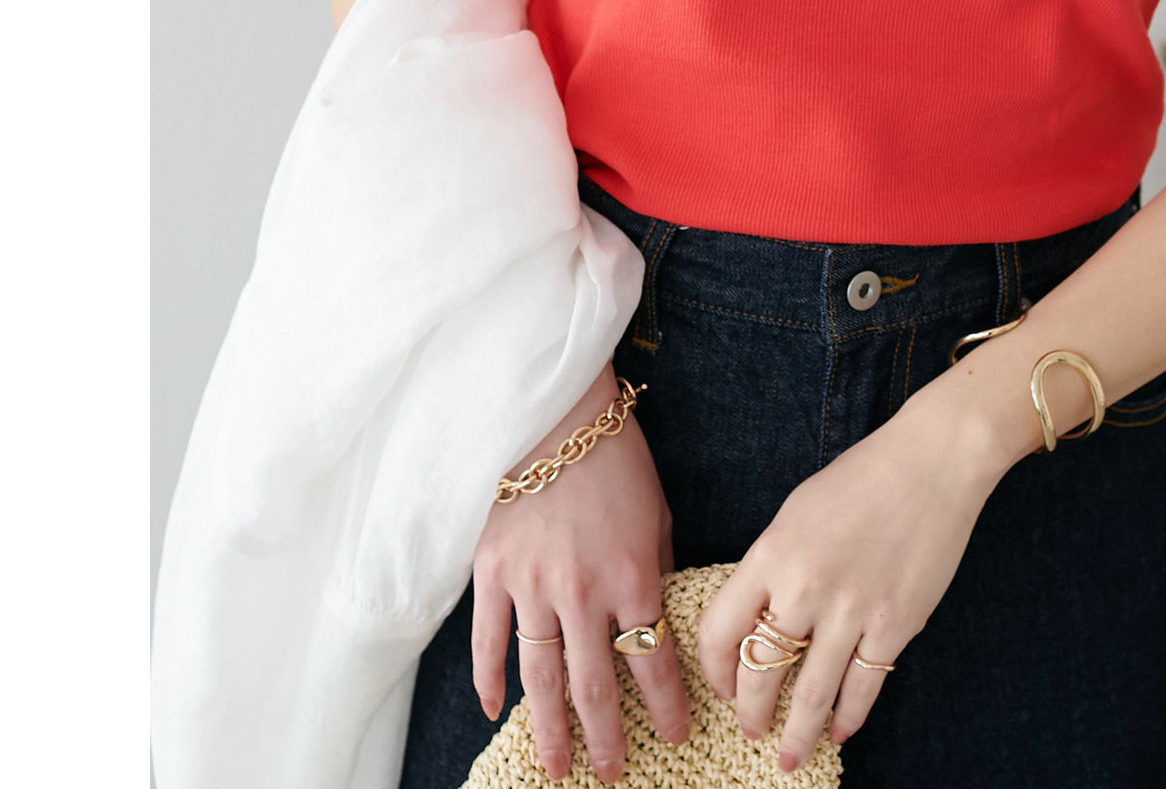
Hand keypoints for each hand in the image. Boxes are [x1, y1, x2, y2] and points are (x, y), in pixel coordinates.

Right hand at [471, 360, 691, 782]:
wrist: (556, 414)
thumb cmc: (617, 458)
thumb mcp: (657, 512)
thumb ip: (657, 569)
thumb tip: (658, 615)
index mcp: (633, 577)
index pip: (652, 660)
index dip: (665, 706)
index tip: (673, 737)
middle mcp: (584, 593)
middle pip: (594, 685)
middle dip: (606, 736)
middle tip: (609, 774)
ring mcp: (533, 587)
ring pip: (540, 677)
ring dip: (550, 728)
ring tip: (557, 766)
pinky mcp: (493, 574)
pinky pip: (489, 640)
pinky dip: (490, 680)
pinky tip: (496, 712)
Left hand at [694, 390, 1009, 772]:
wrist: (932, 461)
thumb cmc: (863, 478)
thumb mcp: (798, 513)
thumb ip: (773, 565)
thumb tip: (756, 620)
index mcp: (771, 553)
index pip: (718, 629)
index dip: (713, 670)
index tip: (721, 687)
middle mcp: (804, 586)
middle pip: (759, 673)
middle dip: (750, 713)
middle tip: (751, 730)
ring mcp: (852, 609)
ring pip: (811, 696)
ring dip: (796, 735)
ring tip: (789, 756)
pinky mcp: (896, 625)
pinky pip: (863, 688)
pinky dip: (849, 718)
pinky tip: (840, 730)